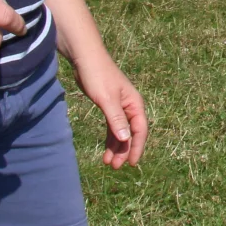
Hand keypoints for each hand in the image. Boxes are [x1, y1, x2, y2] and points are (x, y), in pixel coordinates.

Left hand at [72, 53, 147, 167]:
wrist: (86, 59)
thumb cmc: (98, 76)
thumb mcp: (107, 100)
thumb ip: (117, 119)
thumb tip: (126, 139)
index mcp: (134, 104)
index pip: (139, 130)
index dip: (136, 147)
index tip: (131, 163)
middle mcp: (129, 106)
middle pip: (130, 133)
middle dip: (124, 150)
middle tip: (115, 166)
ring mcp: (119, 106)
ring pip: (120, 131)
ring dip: (116, 147)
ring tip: (108, 163)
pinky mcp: (108, 106)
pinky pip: (112, 126)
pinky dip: (110, 137)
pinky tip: (106, 149)